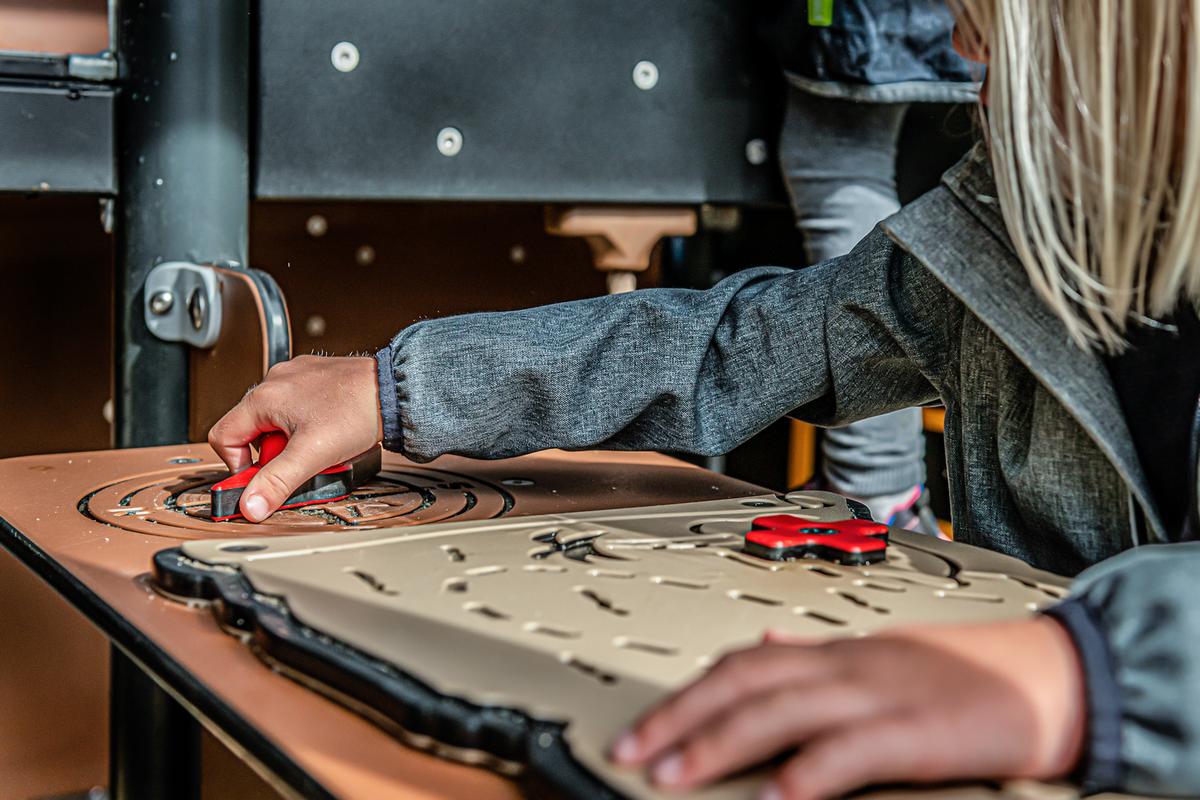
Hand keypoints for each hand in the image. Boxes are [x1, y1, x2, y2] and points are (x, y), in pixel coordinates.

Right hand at [208, 355, 382, 521]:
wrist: (396, 389)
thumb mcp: (312, 455)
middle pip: (252, 429)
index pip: (224, 436)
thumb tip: (250, 505)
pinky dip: (309, 426)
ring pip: (278, 419)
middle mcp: (277, 381)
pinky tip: (331, 433)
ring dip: (292, 441)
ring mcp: (298, 377)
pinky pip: (300, 408)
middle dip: (273, 454)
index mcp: (264, 397)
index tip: (259, 479)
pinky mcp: (318, 378)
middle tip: (299, 463)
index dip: (237, 464)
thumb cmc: (358, 410)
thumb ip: (277, 482)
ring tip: (319, 447)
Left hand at [610, 618, 1084, 799]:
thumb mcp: (884, 654)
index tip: (645, 724)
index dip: (689, 692)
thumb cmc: (969, 673)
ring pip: (781, 709)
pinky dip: (806, 775)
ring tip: (673, 775)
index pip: (744, 661)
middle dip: (681, 716)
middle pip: (745, 680)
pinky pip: (849, 751)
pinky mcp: (918, 730)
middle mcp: (848, 664)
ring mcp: (881, 693)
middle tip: (632, 750)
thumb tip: (769, 641)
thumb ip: (822, 655)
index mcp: (838, 651)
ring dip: (720, 742)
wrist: (1054, 673)